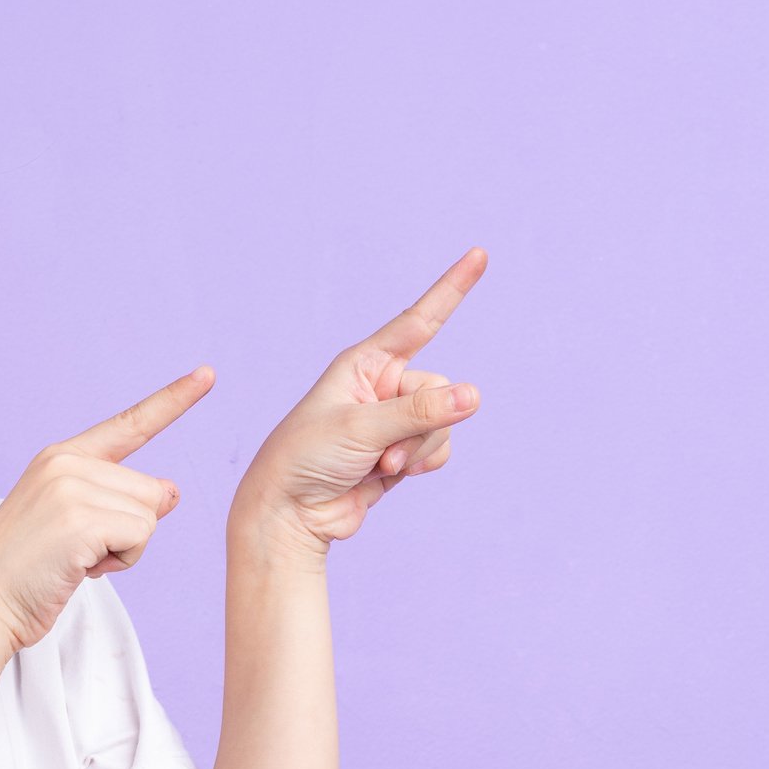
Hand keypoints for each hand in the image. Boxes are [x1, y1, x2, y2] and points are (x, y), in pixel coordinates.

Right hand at [0, 366, 214, 654]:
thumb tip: (172, 490)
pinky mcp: (80, 517)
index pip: (129, 424)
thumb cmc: (26, 573)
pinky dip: (121, 562)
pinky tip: (80, 568)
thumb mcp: (73, 524)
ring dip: (124, 550)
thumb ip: (117, 500)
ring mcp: (71, 486)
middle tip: (78, 551)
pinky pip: (141, 536)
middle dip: (129, 531)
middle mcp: (66, 461)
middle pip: (150, 489)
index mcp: (61, 456)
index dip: (173, 400)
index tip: (207, 374)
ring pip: (149, 515)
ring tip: (75, 560)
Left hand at [233, 247, 487, 551]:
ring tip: (378, 466)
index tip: (479, 254)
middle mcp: (382, 385)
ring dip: (417, 450)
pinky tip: (389, 476)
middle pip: (439, 388)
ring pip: (444, 422)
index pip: (418, 320)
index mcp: (364, 363)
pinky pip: (438, 449)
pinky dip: (422, 464)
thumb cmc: (306, 459)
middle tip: (381, 450)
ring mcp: (394, 420)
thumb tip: (473, 395)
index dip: (451, 288)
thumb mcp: (360, 429)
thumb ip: (419, 413)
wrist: (289, 513)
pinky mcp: (402, 452)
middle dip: (420, 424)